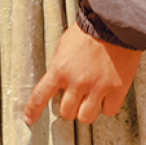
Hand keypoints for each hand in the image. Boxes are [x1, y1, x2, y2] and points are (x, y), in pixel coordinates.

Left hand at [23, 24, 140, 126]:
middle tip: (75, 99)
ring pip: (86, 117)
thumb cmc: (88, 32)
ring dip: (87, 110)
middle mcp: (76, 83)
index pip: (40, 96)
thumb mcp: (63, 46)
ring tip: (91, 99)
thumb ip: (59, 67)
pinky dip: (107, 106)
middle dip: (69, 107)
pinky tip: (107, 95)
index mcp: (59, 70)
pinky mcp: (116, 89)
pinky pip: (109, 111)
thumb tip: (57, 83)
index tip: (29, 120)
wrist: (113, 24)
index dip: (33, 111)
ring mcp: (96, 87)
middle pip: (66, 113)